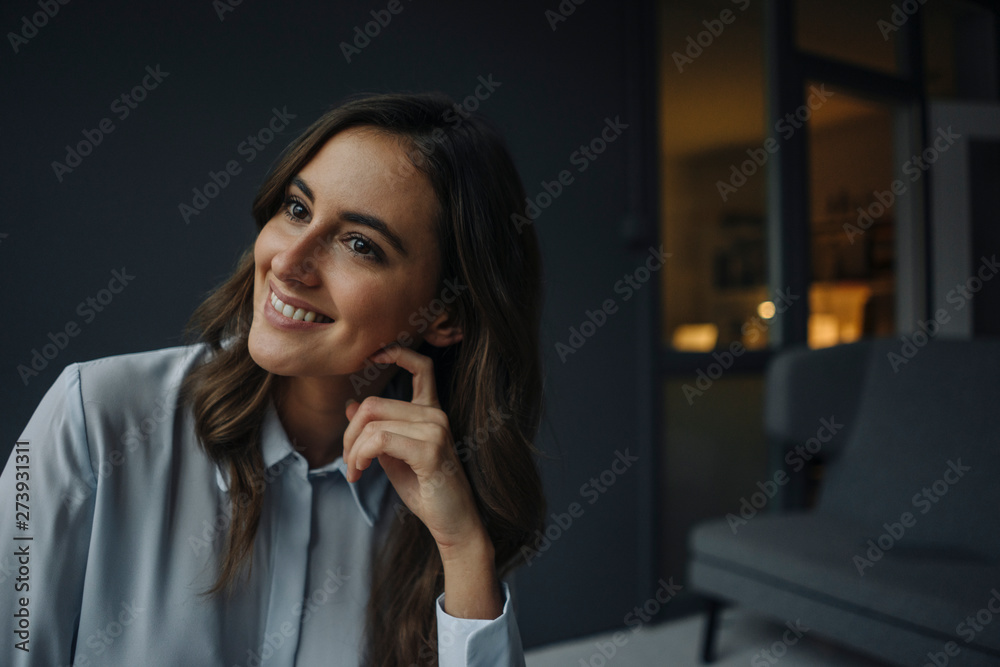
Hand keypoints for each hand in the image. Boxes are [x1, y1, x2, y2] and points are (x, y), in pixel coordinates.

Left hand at [342, 345, 488, 553]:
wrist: (453, 523)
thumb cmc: (426, 490)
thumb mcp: (394, 456)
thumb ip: (376, 430)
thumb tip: (351, 404)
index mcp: (430, 412)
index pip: (421, 366)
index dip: (396, 353)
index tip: (371, 356)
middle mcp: (435, 415)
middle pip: (374, 404)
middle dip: (350, 433)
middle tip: (348, 462)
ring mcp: (435, 430)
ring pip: (373, 424)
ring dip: (353, 450)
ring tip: (354, 471)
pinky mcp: (430, 450)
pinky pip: (379, 440)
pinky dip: (361, 456)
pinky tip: (360, 472)